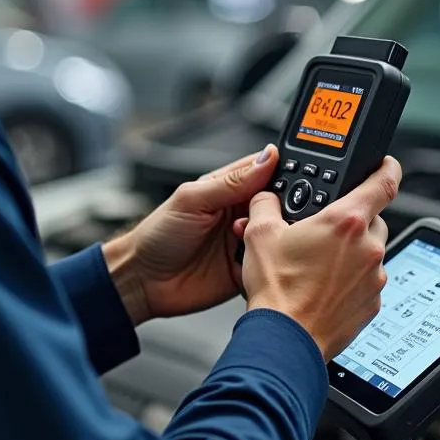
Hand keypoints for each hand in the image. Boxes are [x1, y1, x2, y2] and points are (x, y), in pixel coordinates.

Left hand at [102, 146, 279, 324]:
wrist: (143, 282)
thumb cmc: (158, 235)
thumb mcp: (193, 199)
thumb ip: (232, 181)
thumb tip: (267, 157)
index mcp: (229, 189)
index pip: (266, 172)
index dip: (282, 172)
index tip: (295, 177)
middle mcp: (240, 213)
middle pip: (278, 204)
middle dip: (281, 207)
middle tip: (273, 213)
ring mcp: (245, 242)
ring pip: (277, 233)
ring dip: (275, 235)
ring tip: (253, 238)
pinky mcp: (247, 269)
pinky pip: (270, 263)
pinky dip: (271, 261)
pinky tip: (260, 260)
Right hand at [238, 157, 401, 360]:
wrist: (285, 339)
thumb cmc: (277, 291)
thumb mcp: (259, 235)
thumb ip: (265, 204)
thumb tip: (265, 197)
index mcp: (346, 222)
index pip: (384, 182)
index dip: (387, 167)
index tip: (386, 163)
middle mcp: (368, 247)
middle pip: (373, 218)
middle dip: (352, 219)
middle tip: (326, 228)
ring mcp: (374, 277)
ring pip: (370, 251)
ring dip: (351, 251)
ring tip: (318, 263)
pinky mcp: (372, 302)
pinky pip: (367, 280)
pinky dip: (351, 279)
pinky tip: (324, 285)